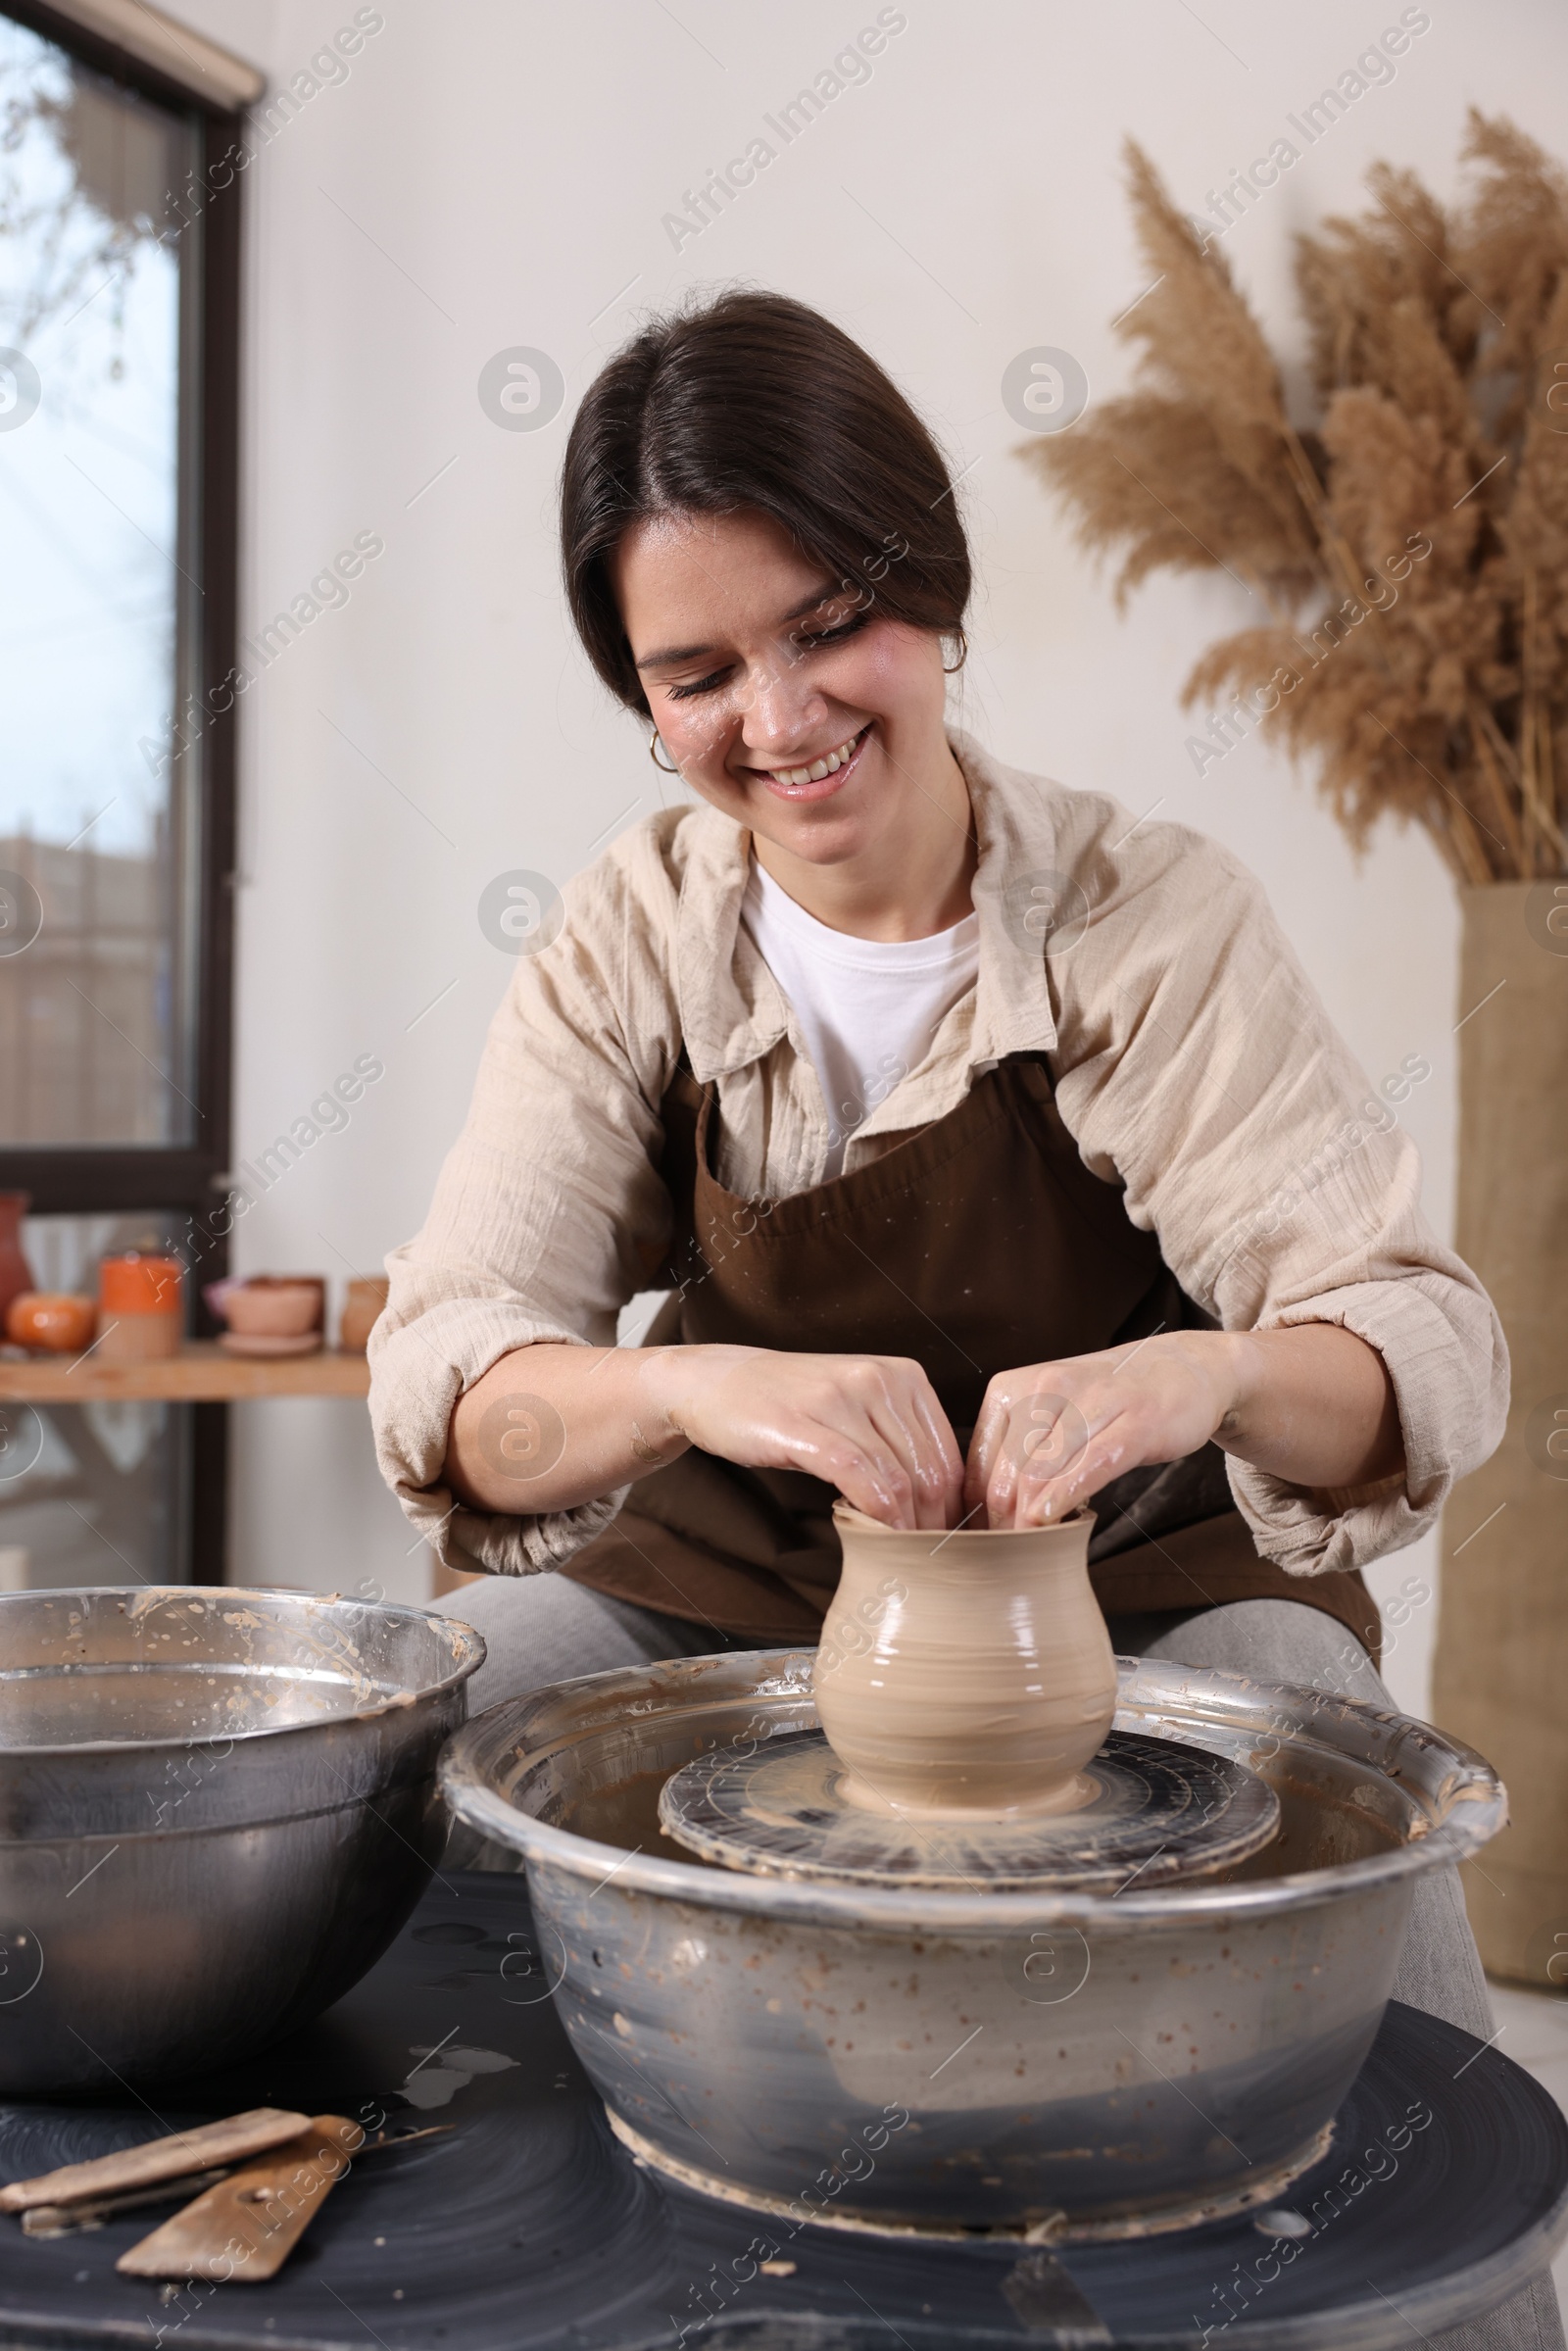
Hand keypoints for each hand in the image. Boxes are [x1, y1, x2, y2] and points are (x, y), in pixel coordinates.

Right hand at [651, 1345, 963, 1529]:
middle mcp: (878, 1379)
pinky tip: (873, 1535)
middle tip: (925, 1559)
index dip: (955, 1507)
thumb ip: (897, 1441)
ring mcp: (841, 1399)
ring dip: (904, 1527)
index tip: (946, 1541)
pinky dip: (873, 1513)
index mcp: (903, 1375)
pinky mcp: (806, 1425)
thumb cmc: (790, 1403)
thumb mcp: (857, 1407)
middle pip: (928, 1471)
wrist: (717, 1383)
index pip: (948, 1454)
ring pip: (897, 1478)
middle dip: (932, 1524)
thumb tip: (941, 1504)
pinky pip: (858, 1477)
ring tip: (900, 1555)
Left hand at [965, 1334, 1236, 1529]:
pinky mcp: (1134, 1420)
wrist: (1181, 1369)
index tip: (983, 1541)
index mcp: (1012, 1387)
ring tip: (1032, 1549)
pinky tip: (1054, 1522)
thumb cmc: (1107, 1402)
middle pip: (1008, 1473)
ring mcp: (1092, 1401)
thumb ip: (1015, 1455)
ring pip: (1042, 1471)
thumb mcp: (1047, 1418)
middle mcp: (1046, 1387)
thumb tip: (981, 1514)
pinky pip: (1089, 1465)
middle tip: (1008, 1556)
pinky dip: (1065, 1498)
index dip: (977, 1510)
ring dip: (1031, 1520)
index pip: (980, 1461)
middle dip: (1003, 1522)